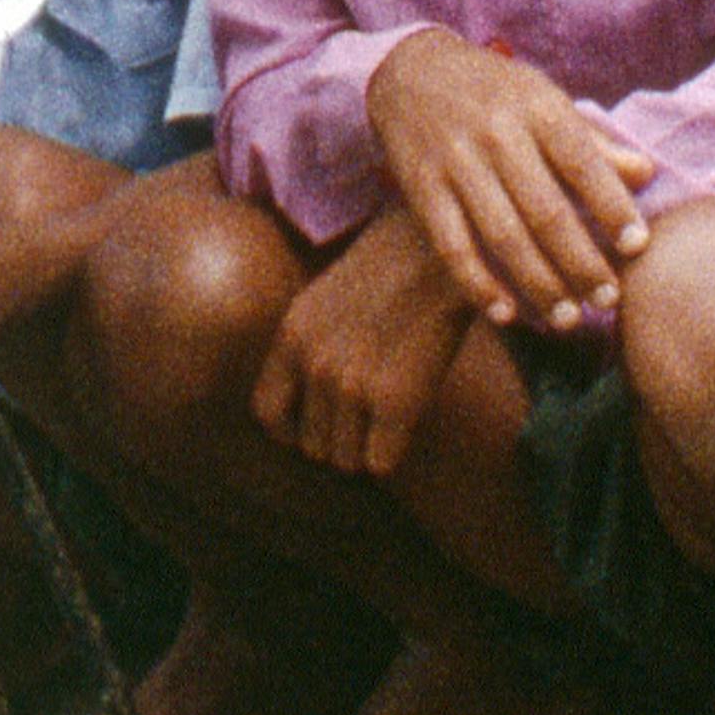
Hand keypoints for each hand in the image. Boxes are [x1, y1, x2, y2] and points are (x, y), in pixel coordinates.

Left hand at [258, 223, 484, 478]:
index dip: (293, 430)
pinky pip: (380, 464)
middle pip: (312, 446)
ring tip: (389, 417)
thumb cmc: (396, 267)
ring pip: (346, 462)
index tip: (321, 427)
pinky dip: (394, 451)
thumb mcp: (328, 296)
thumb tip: (313, 398)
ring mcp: (352, 386)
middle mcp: (314, 365)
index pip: (267, 413)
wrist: (446, 250)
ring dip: (367, 449)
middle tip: (369, 419)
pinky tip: (409, 418)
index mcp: (292, 336)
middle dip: (340, 440)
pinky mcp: (395, 402)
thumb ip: (312, 344)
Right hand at [363, 31, 650, 331]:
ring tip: (568, 319)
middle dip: (582, 262)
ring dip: (539, 284)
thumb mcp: (545, 99)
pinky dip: (479, 285)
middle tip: (608, 300)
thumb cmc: (495, 92)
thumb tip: (645, 175)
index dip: (613, 207)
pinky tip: (507, 314)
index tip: (638, 246)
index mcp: (537, 108)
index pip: (584, 164)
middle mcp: (498, 135)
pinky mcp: (422, 190)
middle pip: (547, 212)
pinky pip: (453, 247)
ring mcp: (457, 164)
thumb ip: (593, 141)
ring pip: (503, 236)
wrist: (411, 69)